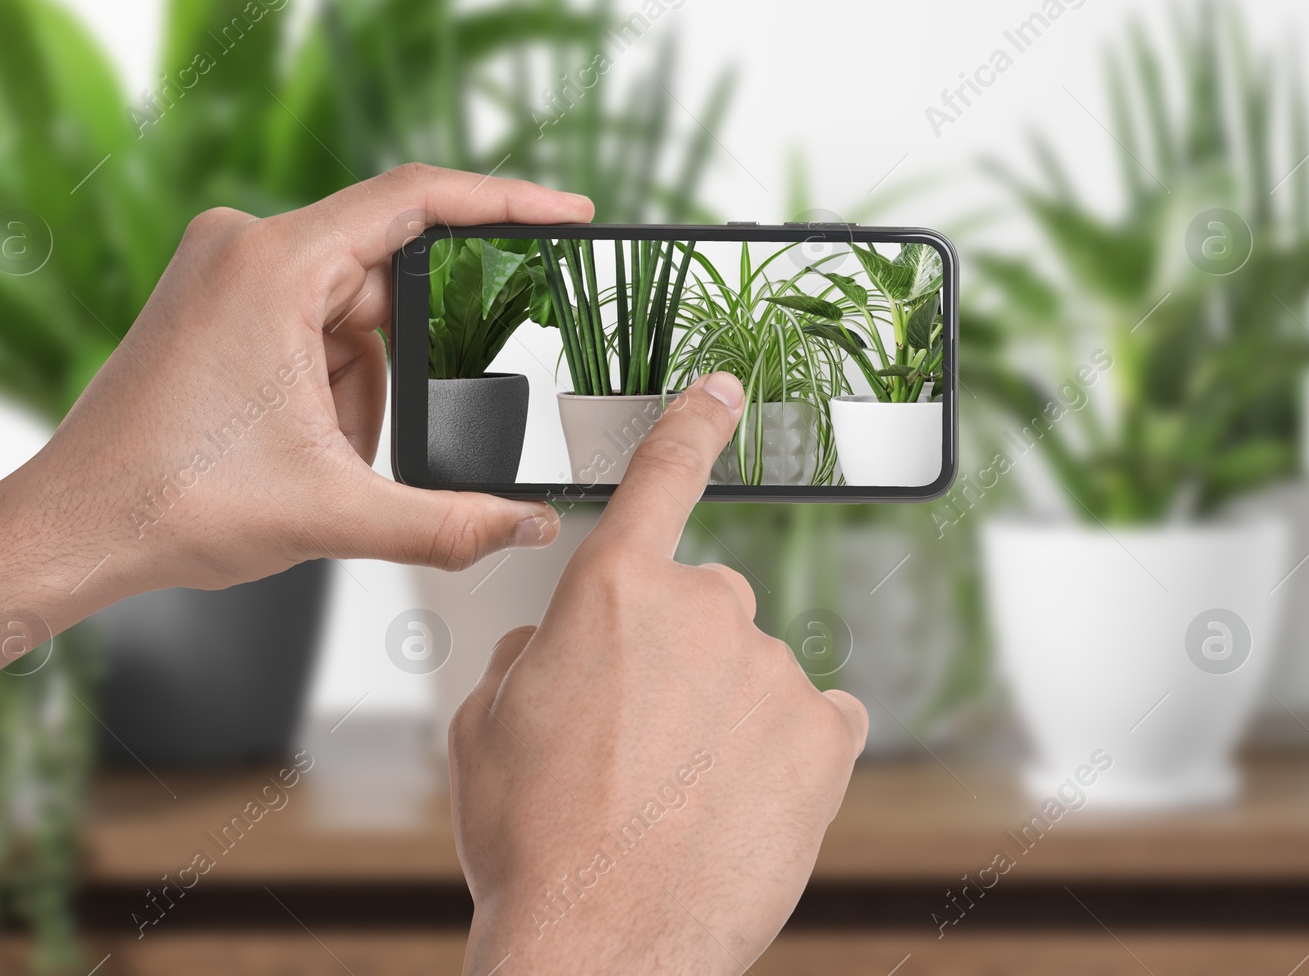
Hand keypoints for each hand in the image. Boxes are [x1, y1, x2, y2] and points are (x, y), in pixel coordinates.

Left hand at [0, 164, 591, 797]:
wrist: (73, 530)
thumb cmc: (168, 502)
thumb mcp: (333, 514)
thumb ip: (449, 522)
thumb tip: (530, 523)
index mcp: (273, 264)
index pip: (416, 201)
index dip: (505, 204)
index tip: (568, 213)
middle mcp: (245, 246)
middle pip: (385, 279)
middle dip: (407, 364)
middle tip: (387, 430)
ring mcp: (227, 271)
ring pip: (352, 317)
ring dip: (361, 391)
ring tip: (315, 462)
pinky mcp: (218, 302)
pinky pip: (314, 329)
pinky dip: (330, 388)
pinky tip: (297, 448)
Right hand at [449, 372, 870, 974]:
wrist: (601, 946)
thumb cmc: (534, 841)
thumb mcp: (482, 728)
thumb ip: (525, 654)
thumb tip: (553, 643)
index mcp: (612, 592)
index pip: (660, 477)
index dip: (692, 426)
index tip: (723, 388)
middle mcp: (704, 611)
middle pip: (702, 608)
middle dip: (674, 661)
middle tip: (633, 745)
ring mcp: (773, 672)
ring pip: (752, 674)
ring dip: (723, 718)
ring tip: (674, 798)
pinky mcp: (826, 737)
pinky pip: (816, 719)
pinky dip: (787, 751)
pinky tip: (742, 802)